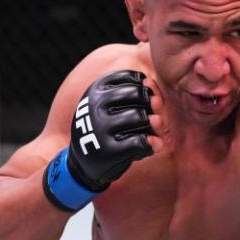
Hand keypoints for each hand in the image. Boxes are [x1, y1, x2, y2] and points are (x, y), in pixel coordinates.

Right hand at [44, 70, 155, 211]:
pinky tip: (154, 144)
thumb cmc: (106, 128)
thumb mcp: (114, 106)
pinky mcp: (108, 151)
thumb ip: (139, 95)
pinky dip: (152, 143)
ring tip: (153, 130)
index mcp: (96, 90)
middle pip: (138, 94)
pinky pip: (140, 142)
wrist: (83, 161)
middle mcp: (95, 106)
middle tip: (151, 116)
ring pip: (141, 117)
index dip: (145, 89)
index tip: (143, 102)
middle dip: (151, 105)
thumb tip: (156, 95)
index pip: (132, 78)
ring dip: (154, 124)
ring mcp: (100, 128)